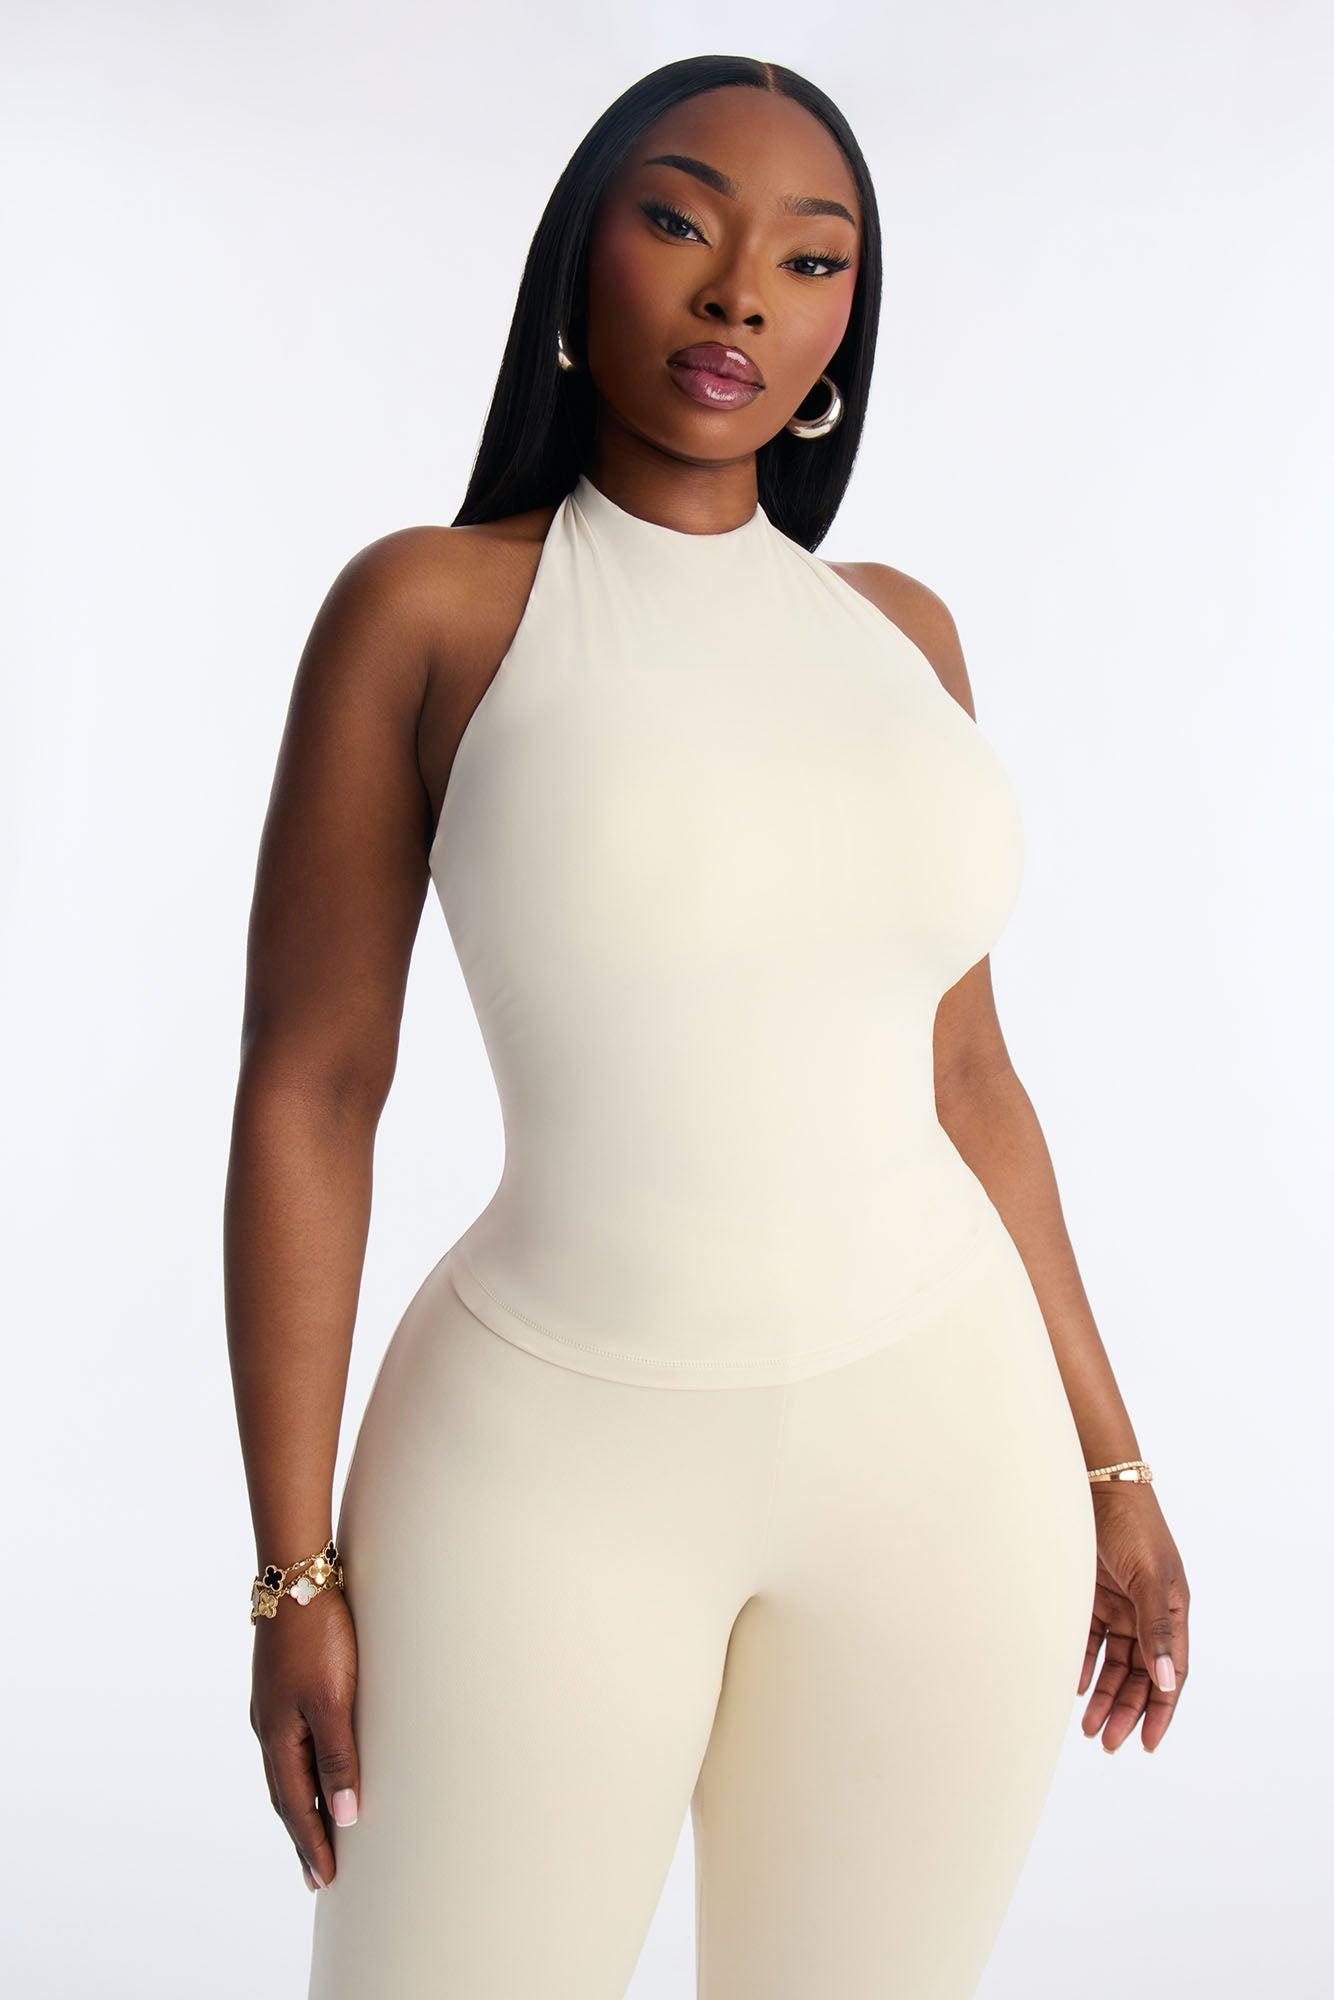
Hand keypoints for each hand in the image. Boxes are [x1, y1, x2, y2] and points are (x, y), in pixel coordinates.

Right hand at [250, 1587, 359, 1889]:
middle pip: (287, 1796)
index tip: (326, 1881)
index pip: (298, 1807)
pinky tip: (310, 1770)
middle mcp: (269, 1729)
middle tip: (317, 1875)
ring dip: (301, 1806)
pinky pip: (290, 1747)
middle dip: (303, 1835)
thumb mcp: (334, 1700)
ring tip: (315, 1833)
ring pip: (287, 1771)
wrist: (297, 1578)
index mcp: (280, 1738)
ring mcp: (272, 1707)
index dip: (313, 1844)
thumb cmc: (319, 1637)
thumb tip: (346, 1816)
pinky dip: (301, 1773)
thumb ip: (340, 1757)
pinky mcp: (282, 1688)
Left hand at [1078, 1482, 1189, 1752]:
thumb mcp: (1148, 1577)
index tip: (1147, 1746)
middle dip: (1126, 1711)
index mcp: (1171, 1610)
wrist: (1095, 1483)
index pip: (1170, 1674)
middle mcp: (1146, 1612)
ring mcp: (1118, 1605)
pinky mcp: (1090, 1595)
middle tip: (1105, 1743)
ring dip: (1103, 1695)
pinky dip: (1084, 1665)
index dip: (1160, 1711)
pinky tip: (1075, 1687)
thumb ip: (1155, 1629)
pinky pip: (1090, 1641)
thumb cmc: (1130, 1525)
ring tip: (1086, 1726)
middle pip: (1140, 1675)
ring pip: (1113, 1664)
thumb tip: (1167, 1683)